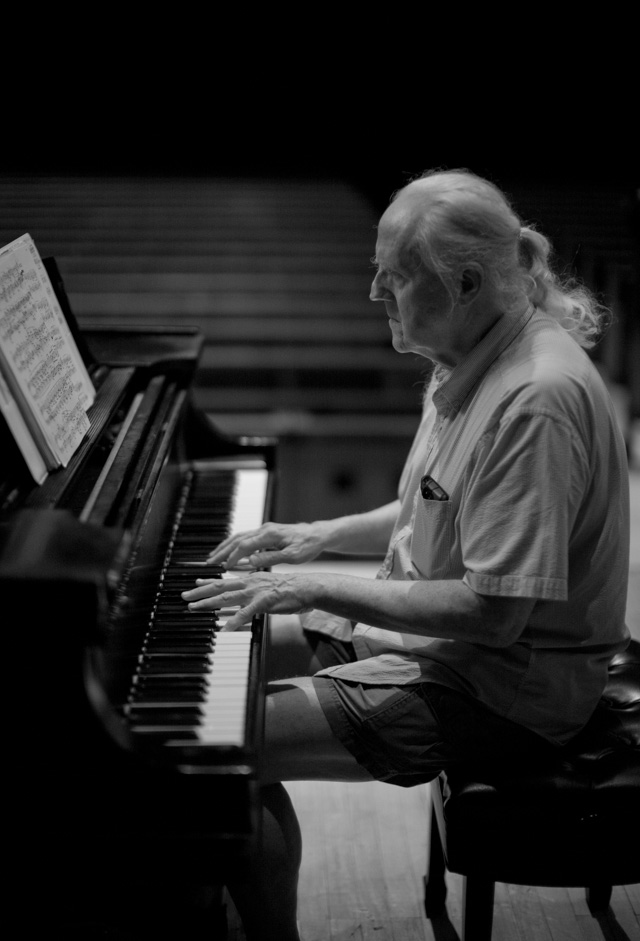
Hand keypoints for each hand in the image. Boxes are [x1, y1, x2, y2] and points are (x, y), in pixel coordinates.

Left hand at [182, 571, 313, 630]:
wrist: (307, 588)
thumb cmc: (291, 590)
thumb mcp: (269, 587)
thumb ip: (255, 591)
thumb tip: (246, 598)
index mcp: (251, 579)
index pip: (225, 580)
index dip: (208, 582)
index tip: (194, 584)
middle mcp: (250, 583)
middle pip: (220, 587)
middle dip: (200, 592)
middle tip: (185, 597)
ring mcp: (256, 592)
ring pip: (227, 597)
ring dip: (209, 603)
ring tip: (195, 608)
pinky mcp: (264, 602)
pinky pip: (246, 613)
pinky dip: (234, 621)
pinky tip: (224, 628)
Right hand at [206, 521, 331, 568]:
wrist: (318, 535)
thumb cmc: (308, 546)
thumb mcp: (292, 557)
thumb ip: (271, 559)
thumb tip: (251, 563)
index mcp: (270, 535)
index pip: (245, 545)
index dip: (233, 556)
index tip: (224, 567)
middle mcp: (265, 530)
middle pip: (237, 539)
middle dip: (222, 550)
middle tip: (209, 562)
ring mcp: (265, 530)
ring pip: (240, 536)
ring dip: (226, 546)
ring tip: (214, 556)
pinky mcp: (266, 533)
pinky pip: (246, 538)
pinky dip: (234, 545)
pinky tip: (229, 552)